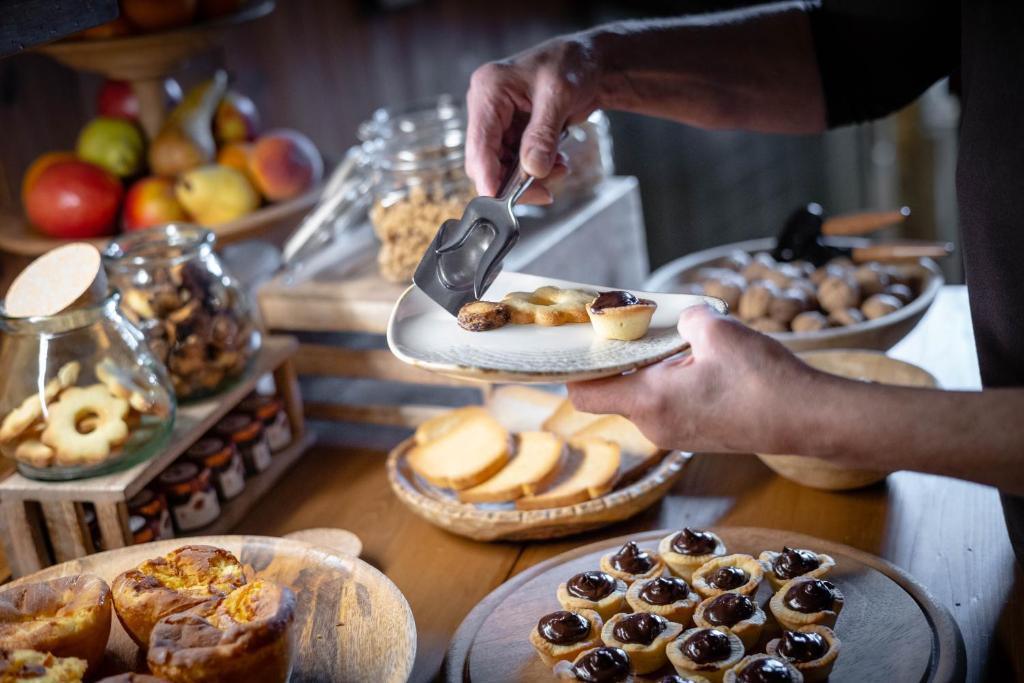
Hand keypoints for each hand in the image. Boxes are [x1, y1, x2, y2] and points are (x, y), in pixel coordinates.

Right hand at [466, 33, 603, 202]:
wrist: (591, 64)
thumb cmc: (573, 64)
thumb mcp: (560, 96)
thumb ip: (543, 134)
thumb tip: (532, 169)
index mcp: (489, 90)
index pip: (479, 143)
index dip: (487, 176)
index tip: (500, 201)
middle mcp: (488, 107)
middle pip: (487, 161)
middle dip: (515, 181)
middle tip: (545, 190)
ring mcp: (500, 122)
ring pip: (503, 168)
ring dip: (530, 177)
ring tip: (560, 169)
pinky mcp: (513, 134)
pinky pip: (517, 164)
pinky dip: (537, 170)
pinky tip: (558, 163)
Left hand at [568, 305, 826, 454]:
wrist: (808, 418)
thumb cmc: (763, 380)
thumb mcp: (719, 330)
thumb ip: (687, 318)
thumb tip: (684, 317)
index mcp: (649, 401)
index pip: (584, 395)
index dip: (576, 369)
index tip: (584, 344)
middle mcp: (655, 426)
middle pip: (614, 393)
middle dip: (621, 361)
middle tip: (638, 330)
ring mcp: (676, 435)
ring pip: (643, 398)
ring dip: (651, 371)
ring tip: (680, 345)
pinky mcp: (697, 436)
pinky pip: (667, 407)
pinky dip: (671, 385)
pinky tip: (701, 365)